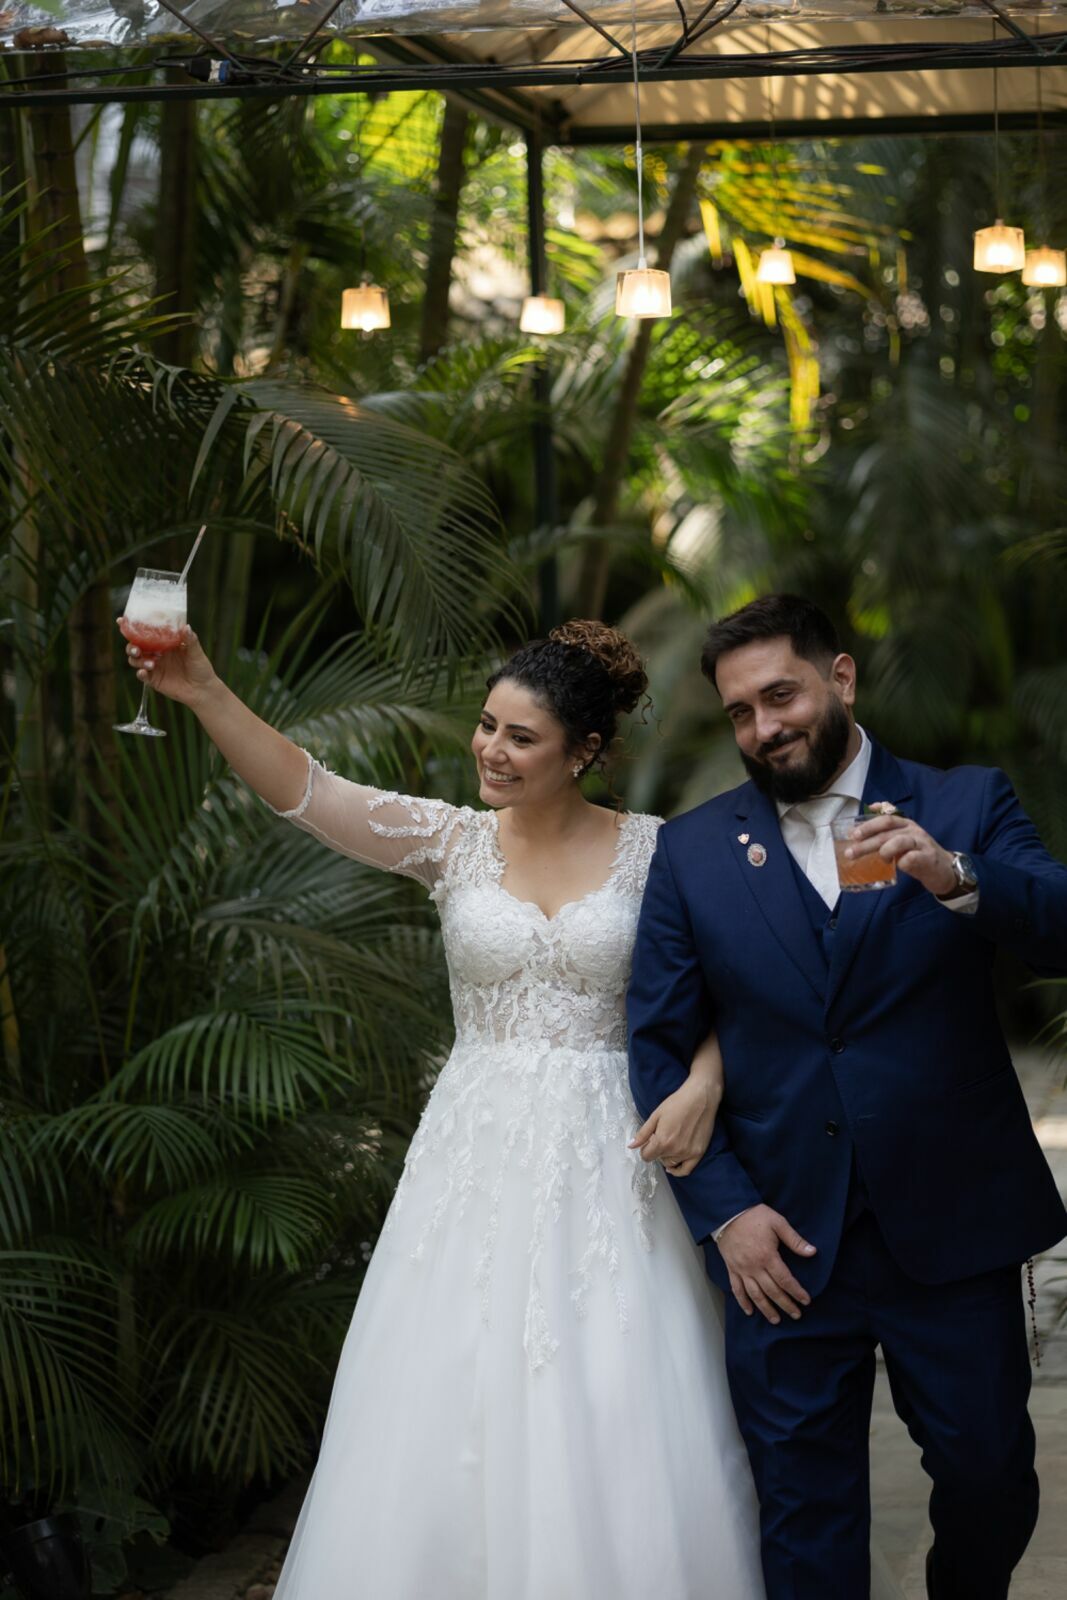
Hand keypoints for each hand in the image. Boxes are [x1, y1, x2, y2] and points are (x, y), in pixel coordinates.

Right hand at [119, 622, 217, 710]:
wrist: (203, 690)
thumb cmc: (201, 668)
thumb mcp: (196, 652)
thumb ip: (190, 640)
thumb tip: (186, 627)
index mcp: (164, 642)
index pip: (145, 632)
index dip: (132, 627)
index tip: (121, 620)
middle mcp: (156, 653)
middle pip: (135, 646)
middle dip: (132, 646)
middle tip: (138, 649)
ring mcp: (154, 667)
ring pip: (135, 660)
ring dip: (138, 660)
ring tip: (151, 664)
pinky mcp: (154, 680)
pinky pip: (142, 676)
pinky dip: (140, 673)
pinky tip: (144, 672)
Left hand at [630, 1073, 721, 1176]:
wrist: (701, 1098)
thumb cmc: (677, 1103)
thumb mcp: (656, 1116)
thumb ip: (643, 1133)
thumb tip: (631, 1146)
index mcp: (662, 1141)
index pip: (646, 1156)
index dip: (645, 1148)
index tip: (649, 1140)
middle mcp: (674, 1150)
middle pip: (658, 1159)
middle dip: (656, 1150)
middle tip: (661, 1136)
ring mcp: (687, 1153)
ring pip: (670, 1163)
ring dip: (666, 1156)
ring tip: (669, 1143)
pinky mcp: (698, 1153)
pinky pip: (686, 1170)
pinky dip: (678, 1171)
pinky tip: (672, 1167)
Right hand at [715, 1204, 815, 1323]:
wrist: (728, 1212)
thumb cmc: (754, 1216)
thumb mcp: (778, 1223)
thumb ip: (795, 1240)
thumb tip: (812, 1252)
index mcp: (767, 1256)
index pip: (785, 1280)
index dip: (796, 1292)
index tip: (806, 1301)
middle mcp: (754, 1267)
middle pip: (772, 1291)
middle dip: (785, 1304)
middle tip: (796, 1315)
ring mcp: (742, 1269)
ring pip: (755, 1295)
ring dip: (766, 1309)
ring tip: (776, 1320)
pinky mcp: (732, 1269)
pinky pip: (736, 1289)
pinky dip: (742, 1302)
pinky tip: (749, 1311)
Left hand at [844, 814, 955, 896]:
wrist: (945, 870)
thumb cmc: (919, 854)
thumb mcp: (903, 839)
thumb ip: (887, 832)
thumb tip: (863, 826)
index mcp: (906, 824)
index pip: (886, 818)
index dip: (868, 824)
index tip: (853, 833)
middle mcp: (914, 830)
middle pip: (887, 830)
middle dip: (867, 840)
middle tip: (852, 851)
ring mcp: (922, 844)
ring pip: (899, 841)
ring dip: (884, 851)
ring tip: (880, 859)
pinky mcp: (928, 859)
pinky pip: (911, 859)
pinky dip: (901, 863)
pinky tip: (897, 866)